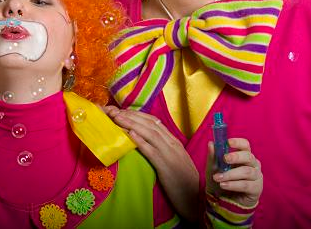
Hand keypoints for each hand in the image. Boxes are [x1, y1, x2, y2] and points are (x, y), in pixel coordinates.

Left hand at [104, 105, 199, 220]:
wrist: (195, 199)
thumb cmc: (184, 182)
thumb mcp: (175, 161)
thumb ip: (164, 149)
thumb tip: (147, 140)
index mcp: (174, 142)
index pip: (155, 122)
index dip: (138, 115)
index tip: (123, 111)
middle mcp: (173, 144)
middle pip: (150, 125)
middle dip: (132, 116)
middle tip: (115, 111)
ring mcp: (170, 154)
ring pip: (150, 134)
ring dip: (132, 124)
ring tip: (117, 119)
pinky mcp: (166, 167)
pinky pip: (151, 151)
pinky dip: (140, 141)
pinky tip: (130, 134)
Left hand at [206, 138, 261, 207]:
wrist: (225, 200)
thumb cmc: (221, 180)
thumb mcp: (213, 168)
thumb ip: (213, 156)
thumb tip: (211, 143)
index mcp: (243, 156)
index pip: (245, 145)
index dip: (238, 142)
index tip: (228, 142)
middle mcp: (253, 164)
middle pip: (249, 157)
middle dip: (236, 157)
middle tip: (224, 159)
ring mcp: (256, 176)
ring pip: (247, 171)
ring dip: (230, 174)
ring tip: (218, 178)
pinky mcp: (256, 189)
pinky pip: (246, 185)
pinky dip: (233, 184)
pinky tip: (224, 185)